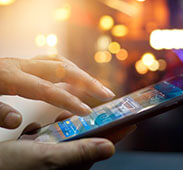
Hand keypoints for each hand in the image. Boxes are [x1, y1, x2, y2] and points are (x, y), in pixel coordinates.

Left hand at [0, 55, 114, 128]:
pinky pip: (52, 62)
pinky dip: (67, 70)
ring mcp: (23, 63)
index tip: (88, 112)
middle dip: (88, 82)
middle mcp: (20, 65)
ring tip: (96, 87)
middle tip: (106, 94)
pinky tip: (73, 79)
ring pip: (60, 62)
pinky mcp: (23, 64)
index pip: (48, 90)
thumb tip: (18, 121)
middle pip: (62, 68)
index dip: (70, 101)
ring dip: (81, 73)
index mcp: (9, 76)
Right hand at [0, 112, 135, 169]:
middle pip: (88, 139)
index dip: (119, 133)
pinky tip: (32, 133)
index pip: (104, 146)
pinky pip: (50, 139)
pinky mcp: (41, 154)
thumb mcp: (50, 157)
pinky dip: (44, 132)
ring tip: (51, 123)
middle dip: (85, 125)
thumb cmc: (15, 167)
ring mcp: (53, 158)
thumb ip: (80, 152)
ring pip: (68, 137)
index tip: (133, 121)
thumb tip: (110, 148)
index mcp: (75, 165)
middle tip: (78, 115)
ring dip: (62, 127)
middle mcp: (67, 163)